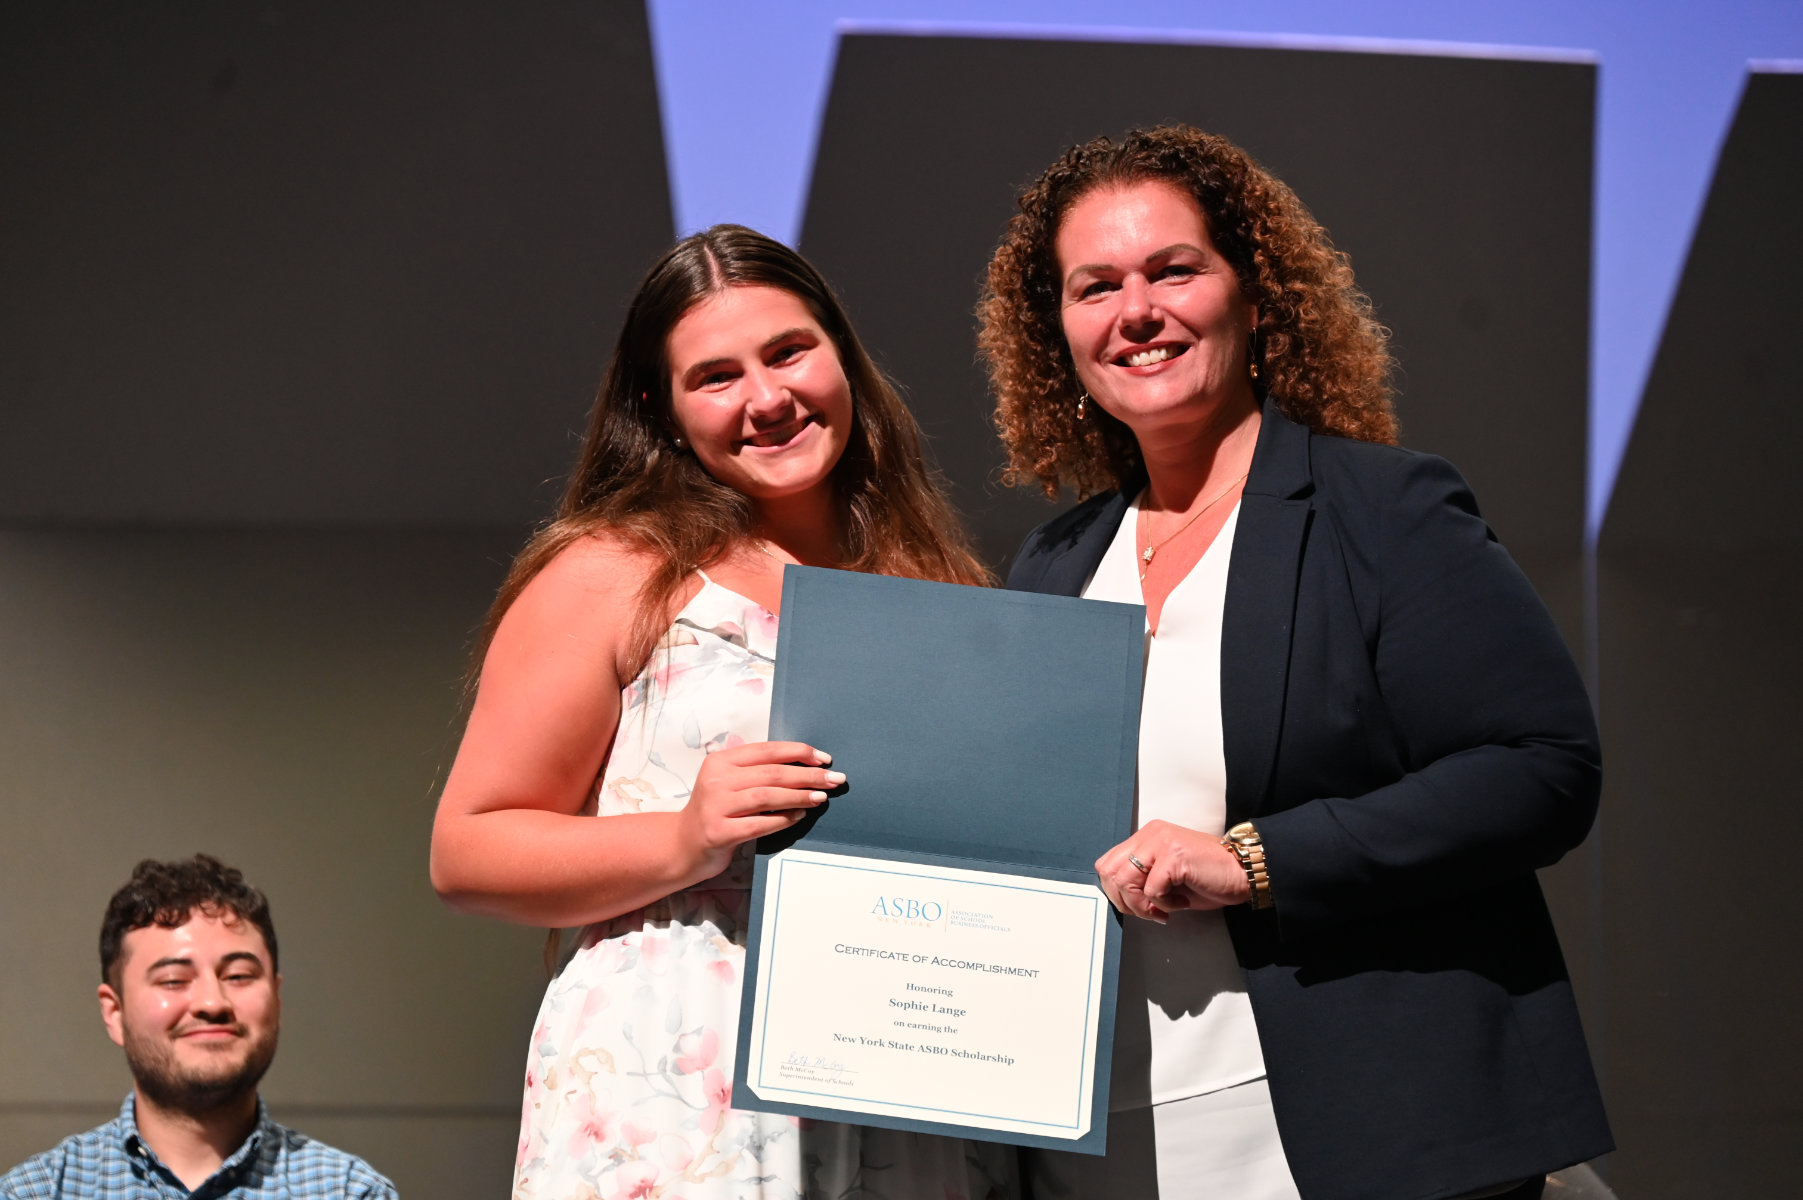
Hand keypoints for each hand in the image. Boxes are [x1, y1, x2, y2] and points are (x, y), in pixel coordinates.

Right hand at [678, 741, 841, 878]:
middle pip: (771, 773)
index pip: (766, 750)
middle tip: (834, 779)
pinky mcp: (719, 832)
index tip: (824, 758)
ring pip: (767, 796)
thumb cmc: (715, 811)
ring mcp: (715, 807)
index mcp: (720, 761)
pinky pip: (759, 824)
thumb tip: (806, 765)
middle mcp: (716, 780)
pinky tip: (799, 817)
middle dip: (807, 774)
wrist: (683, 845)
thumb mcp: (728, 783)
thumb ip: (756, 771)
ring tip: (821, 797)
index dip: (798, 752)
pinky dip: (783, 819)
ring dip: (799, 796)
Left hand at [1096, 819, 1249, 922]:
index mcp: (1146, 836)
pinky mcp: (1174, 856)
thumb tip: (1119, 897)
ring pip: (1126, 881)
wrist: (1242, 873)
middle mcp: (1151, 834)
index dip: (1115, 892)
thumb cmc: (1208, 877)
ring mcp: (1161, 842)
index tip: (1136, 906)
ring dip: (1143, 905)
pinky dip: (1165, 904)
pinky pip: (1152, 890)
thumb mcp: (1165, 874)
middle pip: (1110, 872)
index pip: (1107, 864)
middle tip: (1149, 912)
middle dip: (1125, 901)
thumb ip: (1141, 878)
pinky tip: (1182, 901)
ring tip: (1165, 909)